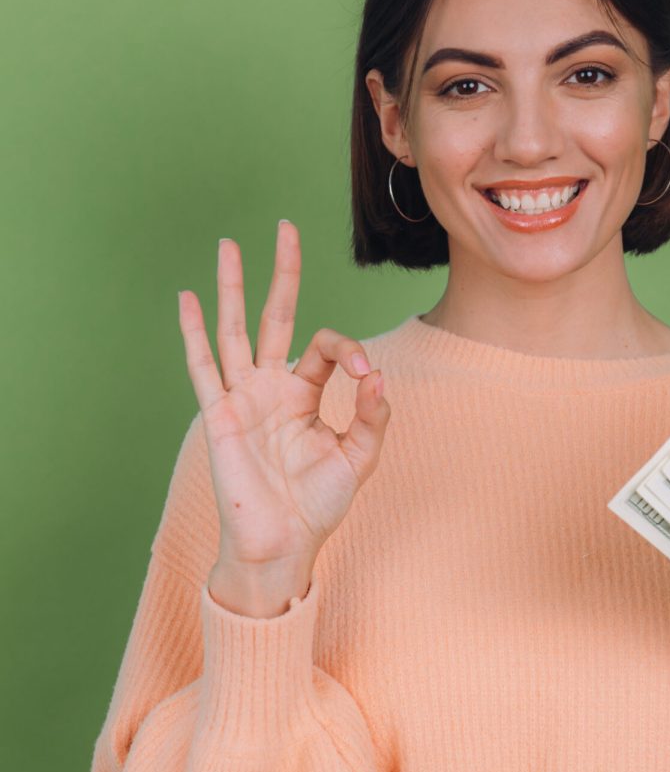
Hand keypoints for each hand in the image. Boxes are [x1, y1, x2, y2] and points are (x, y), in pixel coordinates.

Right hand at [177, 220, 391, 580]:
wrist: (284, 543)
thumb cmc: (319, 504)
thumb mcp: (360, 457)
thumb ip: (373, 415)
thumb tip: (379, 375)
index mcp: (305, 394)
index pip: (328, 347)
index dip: (352, 353)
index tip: (370, 381)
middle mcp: (272, 388)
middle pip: (276, 317)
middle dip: (282, 274)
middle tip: (285, 228)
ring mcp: (244, 397)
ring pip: (235, 331)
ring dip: (233, 288)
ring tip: (228, 245)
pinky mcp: (221, 415)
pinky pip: (203, 367)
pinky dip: (194, 333)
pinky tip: (188, 298)